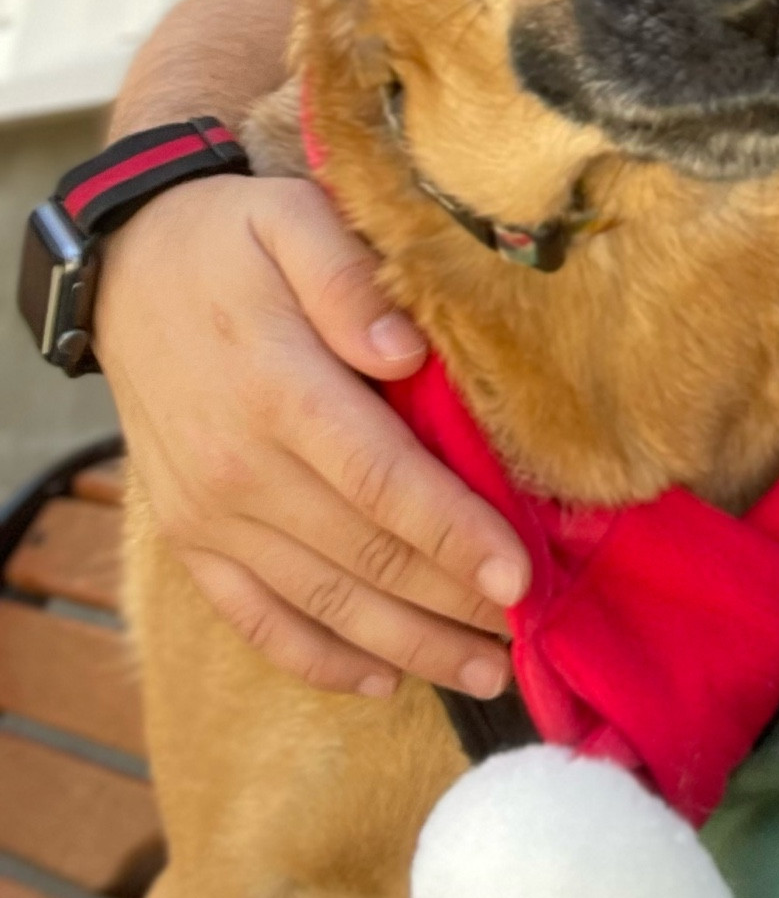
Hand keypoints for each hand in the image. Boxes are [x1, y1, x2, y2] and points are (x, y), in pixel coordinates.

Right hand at [96, 173, 529, 699]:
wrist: (128, 270)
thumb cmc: (234, 238)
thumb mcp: (293, 219)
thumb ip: (349, 279)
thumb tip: (406, 350)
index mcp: (278, 389)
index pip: (384, 481)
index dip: (456, 535)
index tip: (521, 577)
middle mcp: (240, 468)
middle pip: (364, 556)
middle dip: (453, 604)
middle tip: (530, 636)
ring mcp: (210, 514)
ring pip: (321, 603)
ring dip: (407, 646)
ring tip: (484, 670)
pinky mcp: (191, 538)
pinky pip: (257, 618)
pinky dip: (320, 658)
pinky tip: (383, 677)